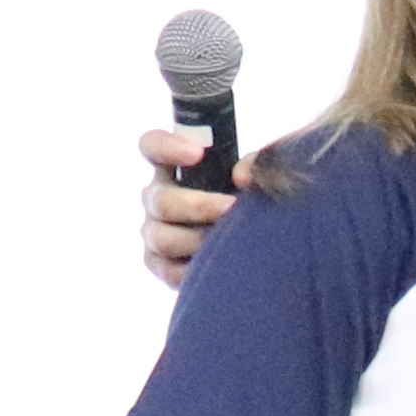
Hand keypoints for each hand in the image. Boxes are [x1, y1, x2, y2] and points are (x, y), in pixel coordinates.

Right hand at [138, 125, 250, 289]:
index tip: (197, 153)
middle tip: (232, 208)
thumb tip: (243, 177)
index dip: (167, 147)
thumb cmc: (255, 199)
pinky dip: (193, 270)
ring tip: (228, 242)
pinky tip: (218, 267)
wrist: (264, 243)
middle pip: (160, 200)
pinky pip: (167, 270)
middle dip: (198, 206)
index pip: (152, 146)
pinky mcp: (160, 264)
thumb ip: (256, 165)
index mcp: (174, 167)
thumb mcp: (259, 175)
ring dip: (197, 241)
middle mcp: (158, 197)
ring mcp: (155, 231)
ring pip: (161, 237)